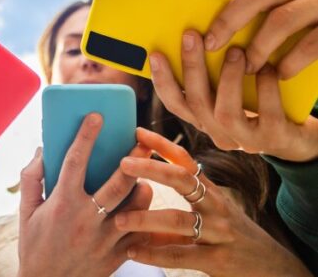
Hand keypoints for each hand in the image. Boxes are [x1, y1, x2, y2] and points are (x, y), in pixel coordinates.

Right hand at [17, 113, 152, 276]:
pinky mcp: (117, 254)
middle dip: (132, 157)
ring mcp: (105, 238)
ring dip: (141, 186)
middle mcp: (87, 218)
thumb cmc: (34, 246)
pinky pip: (140, 230)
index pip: (76, 160)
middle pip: (118, 182)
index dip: (86, 135)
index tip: (96, 116)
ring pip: (136, 205)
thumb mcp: (25, 211)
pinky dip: (144, 215)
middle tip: (142, 139)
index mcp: (63, 203)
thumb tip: (42, 150)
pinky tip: (143, 204)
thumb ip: (31, 178)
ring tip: (143, 174)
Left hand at [115, 128, 311, 276]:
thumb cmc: (233, 237)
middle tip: (122, 163)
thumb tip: (135, 204)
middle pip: (182, 179)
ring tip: (119, 219)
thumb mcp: (210, 216)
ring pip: (178, 219)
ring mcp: (219, 232)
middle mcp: (216, 206)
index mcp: (211, 191)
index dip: (162, 145)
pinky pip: (181, 255)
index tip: (137, 132)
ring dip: (145, 219)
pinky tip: (132, 252)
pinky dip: (154, 254)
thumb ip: (176, 212)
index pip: (185, 160)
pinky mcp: (219, 260)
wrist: (275, 269)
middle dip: (151, 168)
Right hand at [150, 31, 317, 161]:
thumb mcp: (231, 90)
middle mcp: (219, 133)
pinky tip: (267, 67)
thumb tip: (195, 34)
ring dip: (227, 78)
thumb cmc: (260, 102)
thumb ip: (211, 74)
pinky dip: (264, 86)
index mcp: (204, 119)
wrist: (300, 133)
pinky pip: (265, 112)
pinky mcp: (274, 139)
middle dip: (191, 66)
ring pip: (225, 112)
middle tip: (192, 36)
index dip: (162, 79)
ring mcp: (245, 140)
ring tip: (235, 51)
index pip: (174, 102)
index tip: (156, 53)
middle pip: (195, 102)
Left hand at [182, 0, 317, 78]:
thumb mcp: (288, 0)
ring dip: (258, 46)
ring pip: (282, 19)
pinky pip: (312, 43)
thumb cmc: (314, 15)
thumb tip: (212, 25)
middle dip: (229, 20)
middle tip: (209, 44)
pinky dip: (290, 60)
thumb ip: (260, 6)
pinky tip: (278, 74)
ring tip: (245, 66)